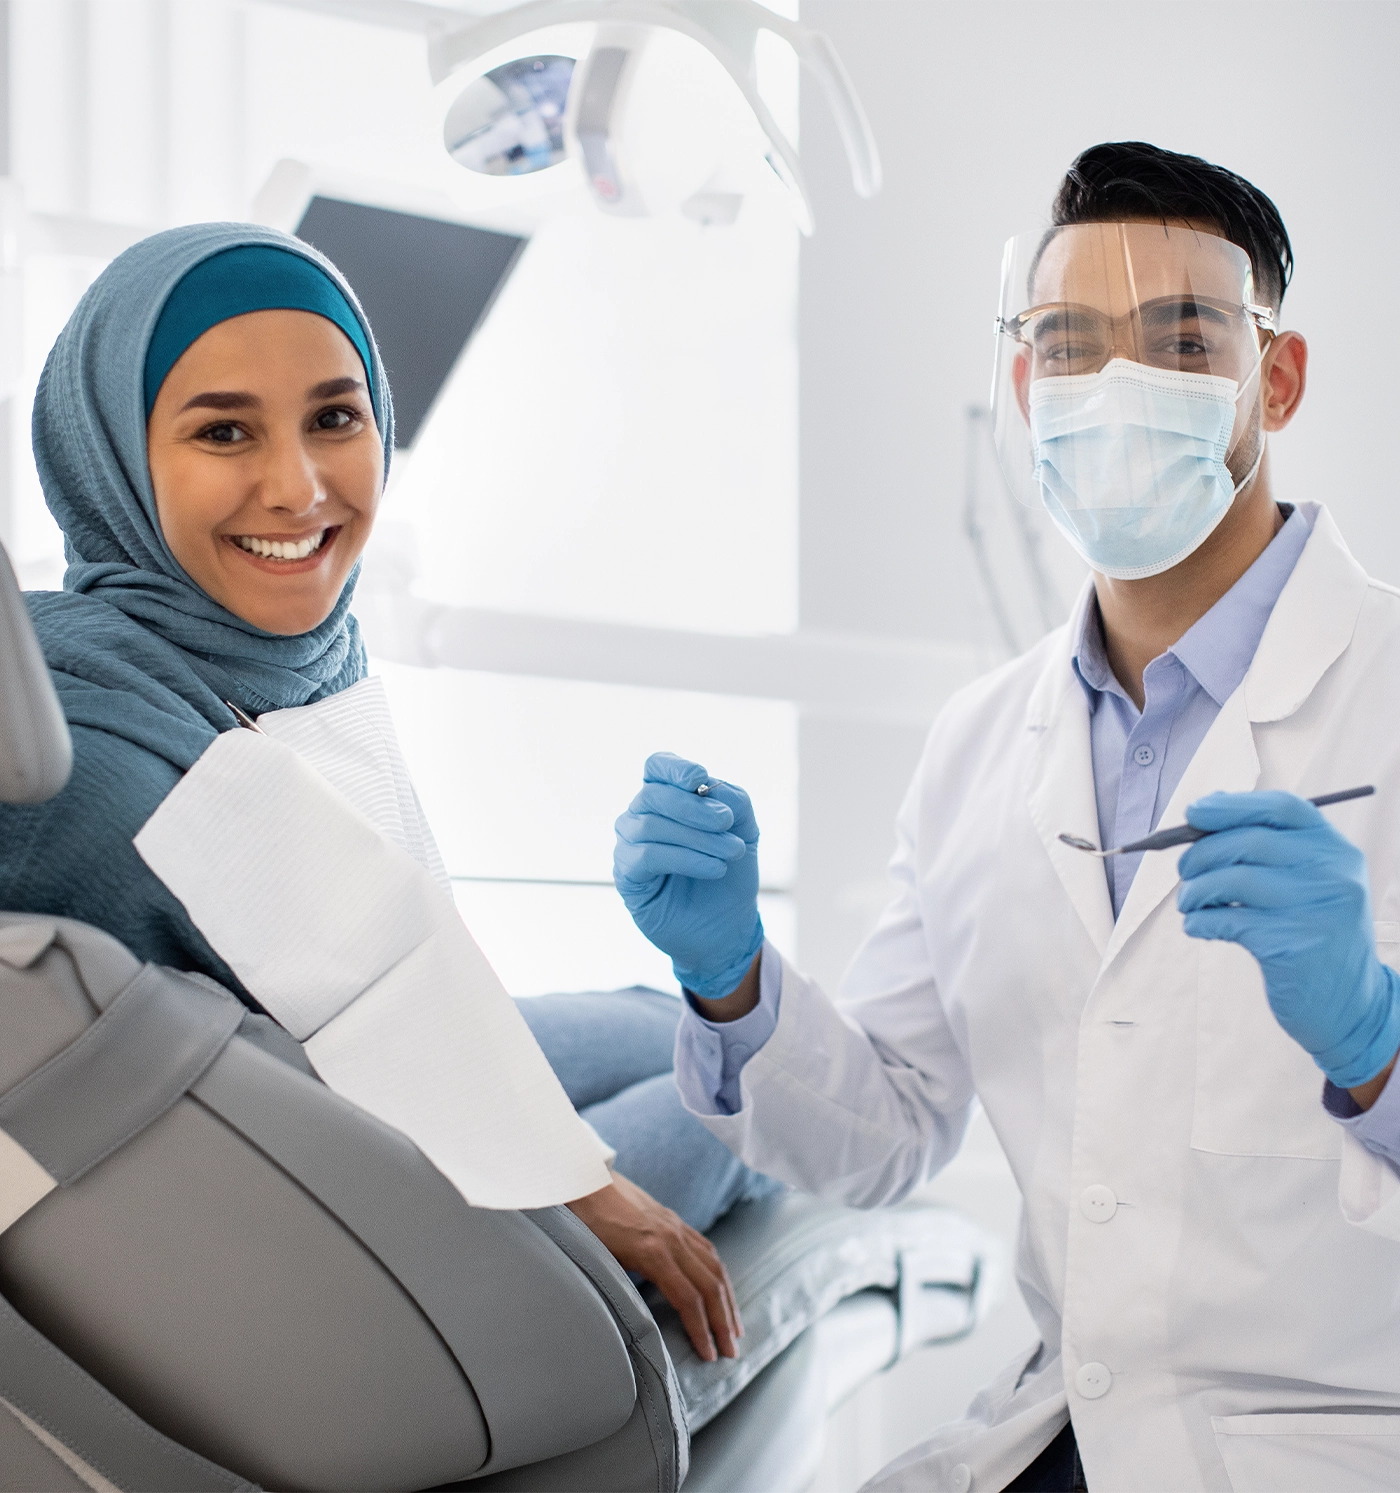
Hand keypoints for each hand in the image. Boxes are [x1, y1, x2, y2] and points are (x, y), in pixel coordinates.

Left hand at [567, 1172, 741, 1361]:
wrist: (585, 1181)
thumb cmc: (584, 1224)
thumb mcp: (600, 1261)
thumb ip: (621, 1287)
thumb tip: (634, 1320)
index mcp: (653, 1251)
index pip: (688, 1298)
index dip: (702, 1329)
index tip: (709, 1355)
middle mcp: (672, 1238)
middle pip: (710, 1284)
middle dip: (723, 1321)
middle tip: (732, 1351)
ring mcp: (675, 1227)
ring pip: (714, 1265)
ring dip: (727, 1298)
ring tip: (735, 1326)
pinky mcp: (674, 1220)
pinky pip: (706, 1248)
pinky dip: (719, 1273)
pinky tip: (721, 1289)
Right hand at [613, 752, 763, 1000]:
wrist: (727, 926)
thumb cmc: (731, 873)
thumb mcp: (744, 829)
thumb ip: (733, 800)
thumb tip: (709, 788)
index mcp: (667, 798)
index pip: (657, 767)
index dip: (674, 768)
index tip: (700, 779)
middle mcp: (642, 816)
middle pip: (653, 794)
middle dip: (694, 807)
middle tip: (727, 822)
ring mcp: (630, 845)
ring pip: (651, 825)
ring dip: (698, 837)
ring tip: (731, 852)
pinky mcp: (627, 876)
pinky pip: (648, 856)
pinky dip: (686, 858)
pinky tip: (714, 868)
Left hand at [1177, 791, 1399, 1089]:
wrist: (1350, 1004)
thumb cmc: (1313, 933)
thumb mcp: (1309, 884)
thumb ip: (1269, 847)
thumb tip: (1205, 811)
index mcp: (1336, 850)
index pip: (1283, 807)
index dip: (1232, 805)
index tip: (1195, 811)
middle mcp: (1332, 874)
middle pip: (1249, 840)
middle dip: (1202, 853)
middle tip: (1184, 871)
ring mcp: (1316, 910)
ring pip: (1233, 880)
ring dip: (1196, 890)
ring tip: (1189, 903)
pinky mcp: (1293, 945)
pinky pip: (1227, 920)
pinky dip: (1200, 921)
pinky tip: (1198, 927)